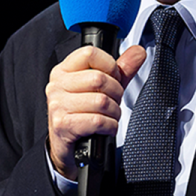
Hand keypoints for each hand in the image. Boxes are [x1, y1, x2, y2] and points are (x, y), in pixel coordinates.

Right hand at [46, 45, 145, 179]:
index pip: (90, 53)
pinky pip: (98, 120)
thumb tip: (138, 52)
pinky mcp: (63, 124)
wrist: (68, 144)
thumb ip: (122, 68)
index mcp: (64, 70)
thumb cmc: (85, 112)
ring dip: (114, 112)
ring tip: (109, 115)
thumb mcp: (104, 87)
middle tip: (113, 101)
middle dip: (116, 93)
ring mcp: (58, 105)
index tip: (113, 77)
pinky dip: (109, 126)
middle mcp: (57, 85)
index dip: (109, 65)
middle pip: (99, 78)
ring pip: (101, 101)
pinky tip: (105, 127)